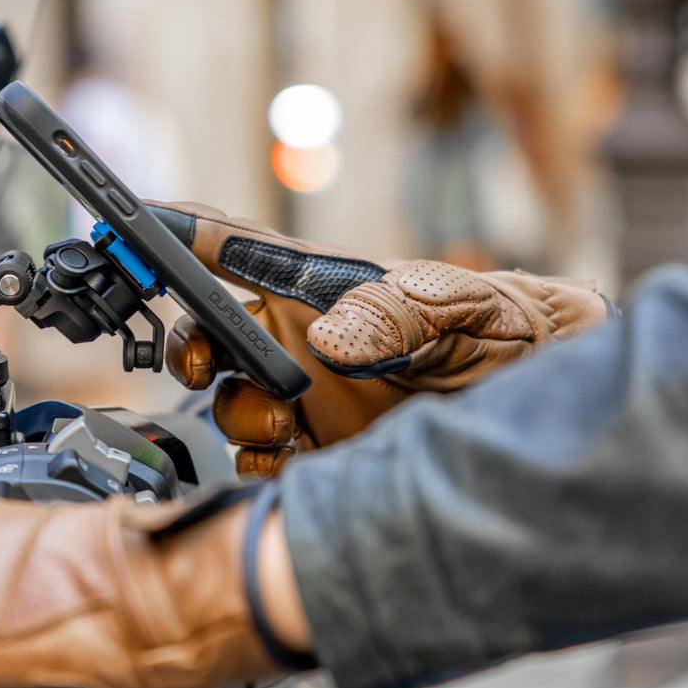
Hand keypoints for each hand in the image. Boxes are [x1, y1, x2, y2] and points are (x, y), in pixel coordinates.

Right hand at [153, 201, 611, 474]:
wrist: (551, 412)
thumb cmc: (513, 329)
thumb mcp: (466, 307)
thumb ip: (400, 310)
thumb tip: (327, 336)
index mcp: (322, 290)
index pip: (239, 250)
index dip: (183, 233)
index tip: (136, 221)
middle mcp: (302, 343)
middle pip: (211, 336)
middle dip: (191, 348)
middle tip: (208, 364)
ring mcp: (308, 401)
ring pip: (229, 405)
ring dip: (241, 414)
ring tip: (292, 421)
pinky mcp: (321, 455)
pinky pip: (259, 465)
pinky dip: (260, 466)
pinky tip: (296, 459)